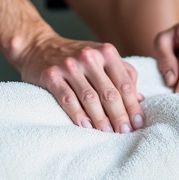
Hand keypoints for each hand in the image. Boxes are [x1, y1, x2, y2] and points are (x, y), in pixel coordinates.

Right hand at [16, 34, 144, 132]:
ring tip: (107, 133)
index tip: (138, 123)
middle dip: (119, 116)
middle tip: (124, 133)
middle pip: (109, 92)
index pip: (124, 83)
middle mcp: (89, 57)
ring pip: (90, 98)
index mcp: (106, 52)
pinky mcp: (51, 75)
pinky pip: (67, 99)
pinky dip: (78, 115)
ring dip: (100, 119)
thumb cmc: (77, 56)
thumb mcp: (102, 57)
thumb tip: (139, 99)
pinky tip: (85, 127)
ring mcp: (69, 65)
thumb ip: (123, 73)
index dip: (133, 106)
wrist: (38, 45)